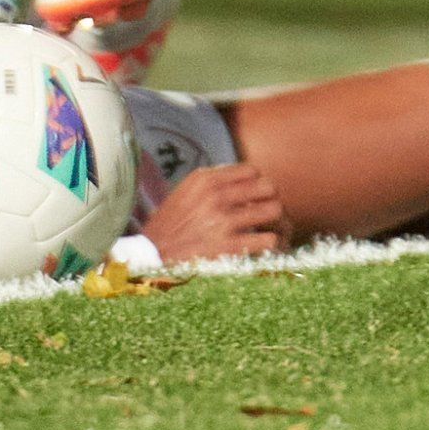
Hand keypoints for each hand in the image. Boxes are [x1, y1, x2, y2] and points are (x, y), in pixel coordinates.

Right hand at [139, 160, 286, 265]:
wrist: (152, 258)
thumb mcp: (185, 192)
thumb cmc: (170, 225)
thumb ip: (212, 181)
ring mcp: (223, 221)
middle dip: (271, 200)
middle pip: (268, 187)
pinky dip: (271, 244)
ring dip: (276, 222)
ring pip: (274, 210)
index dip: (258, 184)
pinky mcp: (229, 247)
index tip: (255, 198)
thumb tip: (245, 177)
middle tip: (268, 213)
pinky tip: (265, 249)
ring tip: (272, 230)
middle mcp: (216, 196)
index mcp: (205, 179)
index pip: (252, 171)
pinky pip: (269, 240)